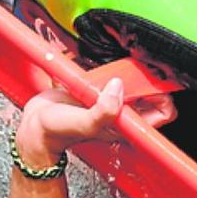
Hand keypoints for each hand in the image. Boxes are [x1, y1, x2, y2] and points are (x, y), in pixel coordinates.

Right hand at [16, 77, 176, 166]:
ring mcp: (108, 100)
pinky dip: (109, 68)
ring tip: (122, 65)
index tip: (154, 81)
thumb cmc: (57, 132)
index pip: (162, 113)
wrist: (34, 127)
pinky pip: (110, 75)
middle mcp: (120, 113)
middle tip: (137, 68)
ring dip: (129, 72)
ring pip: (131, 82)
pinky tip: (101, 66)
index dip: (162, 96)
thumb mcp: (84, 124)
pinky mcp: (95, 90)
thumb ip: (103, 111)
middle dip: (147, 79)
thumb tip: (117, 88)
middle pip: (149, 93)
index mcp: (125, 125)